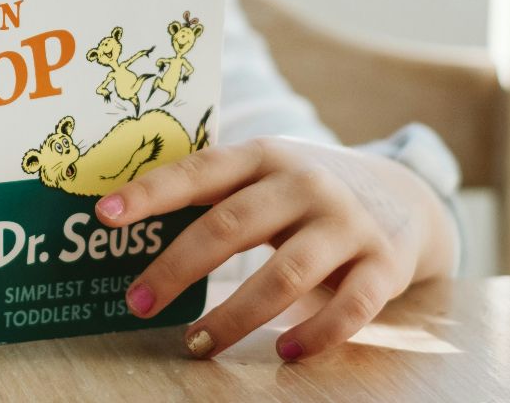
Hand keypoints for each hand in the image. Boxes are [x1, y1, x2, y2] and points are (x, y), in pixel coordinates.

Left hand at [96, 136, 456, 361]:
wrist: (404, 195)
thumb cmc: (305, 193)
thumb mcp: (265, 175)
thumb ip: (213, 194)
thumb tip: (126, 226)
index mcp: (264, 156)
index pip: (200, 171)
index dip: (151, 191)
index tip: (105, 214)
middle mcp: (305, 184)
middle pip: (232, 225)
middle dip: (178, 267)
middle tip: (137, 303)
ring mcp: (347, 224)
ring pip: (285, 274)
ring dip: (234, 316)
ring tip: (197, 345)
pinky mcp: (384, 264)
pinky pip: (350, 308)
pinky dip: (315, 334)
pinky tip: (284, 354)